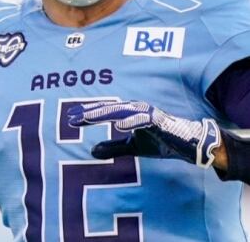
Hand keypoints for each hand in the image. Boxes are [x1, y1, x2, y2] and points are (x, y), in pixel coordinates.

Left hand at [67, 100, 221, 167]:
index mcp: (129, 112)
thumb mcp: (133, 147)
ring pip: (121, 111)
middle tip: (71, 117)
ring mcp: (148, 113)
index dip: (87, 114)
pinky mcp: (160, 121)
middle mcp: (136, 109)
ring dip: (103, 114)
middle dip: (89, 112)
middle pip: (108, 109)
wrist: (189, 146)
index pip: (104, 111)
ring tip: (87, 118)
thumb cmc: (161, 142)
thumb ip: (113, 148)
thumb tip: (91, 151)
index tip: (70, 119)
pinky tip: (118, 125)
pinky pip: (143, 119)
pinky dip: (131, 121)